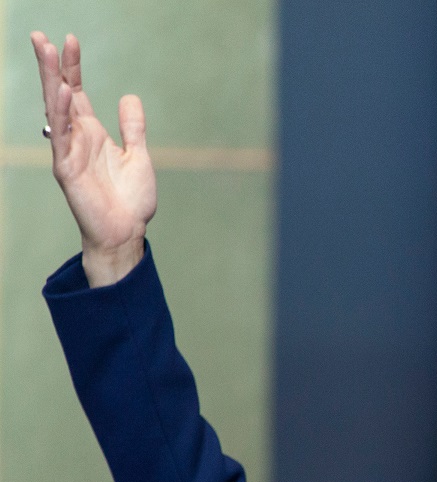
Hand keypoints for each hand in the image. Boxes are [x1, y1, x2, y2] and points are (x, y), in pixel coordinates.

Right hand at [31, 32, 156, 286]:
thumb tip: (129, 97)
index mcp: (92, 134)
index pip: (77, 92)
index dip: (72, 67)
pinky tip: (62, 90)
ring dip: (50, 80)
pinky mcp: (67, 169)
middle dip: (51, 65)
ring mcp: (70, 152)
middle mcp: (77, 139)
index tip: (70, 40)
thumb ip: (132, 128)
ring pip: (55, 109)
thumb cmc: (131, 201)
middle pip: (60, 94)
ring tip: (46, 51)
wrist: (126, 233)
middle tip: (41, 36)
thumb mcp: (139, 157)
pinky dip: (61, 113)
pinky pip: (61, 137)